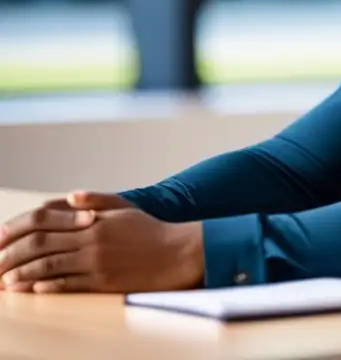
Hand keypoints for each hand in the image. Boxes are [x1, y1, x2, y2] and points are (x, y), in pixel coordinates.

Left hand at [0, 195, 202, 293]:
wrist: (178, 253)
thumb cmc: (151, 231)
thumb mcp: (125, 208)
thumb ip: (96, 200)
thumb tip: (70, 196)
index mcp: (93, 220)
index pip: (45, 220)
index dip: (19, 228)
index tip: (1, 236)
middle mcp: (90, 239)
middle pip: (40, 245)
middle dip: (12, 254)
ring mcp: (96, 261)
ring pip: (48, 267)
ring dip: (23, 275)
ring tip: (5, 281)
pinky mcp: (103, 282)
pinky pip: (68, 285)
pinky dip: (46, 286)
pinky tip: (32, 289)